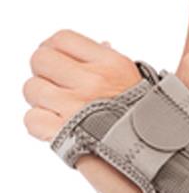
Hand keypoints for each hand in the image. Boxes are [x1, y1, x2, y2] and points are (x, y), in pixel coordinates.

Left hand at [23, 29, 141, 140]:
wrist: (152, 153)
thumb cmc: (145, 119)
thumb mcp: (137, 81)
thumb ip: (114, 63)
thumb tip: (102, 44)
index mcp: (111, 64)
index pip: (62, 39)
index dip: (53, 49)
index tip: (59, 62)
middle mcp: (93, 82)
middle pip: (40, 59)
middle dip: (44, 73)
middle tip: (58, 87)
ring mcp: (76, 107)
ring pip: (32, 89)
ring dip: (42, 100)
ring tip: (61, 111)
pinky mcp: (63, 132)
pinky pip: (32, 118)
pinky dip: (41, 125)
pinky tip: (58, 128)